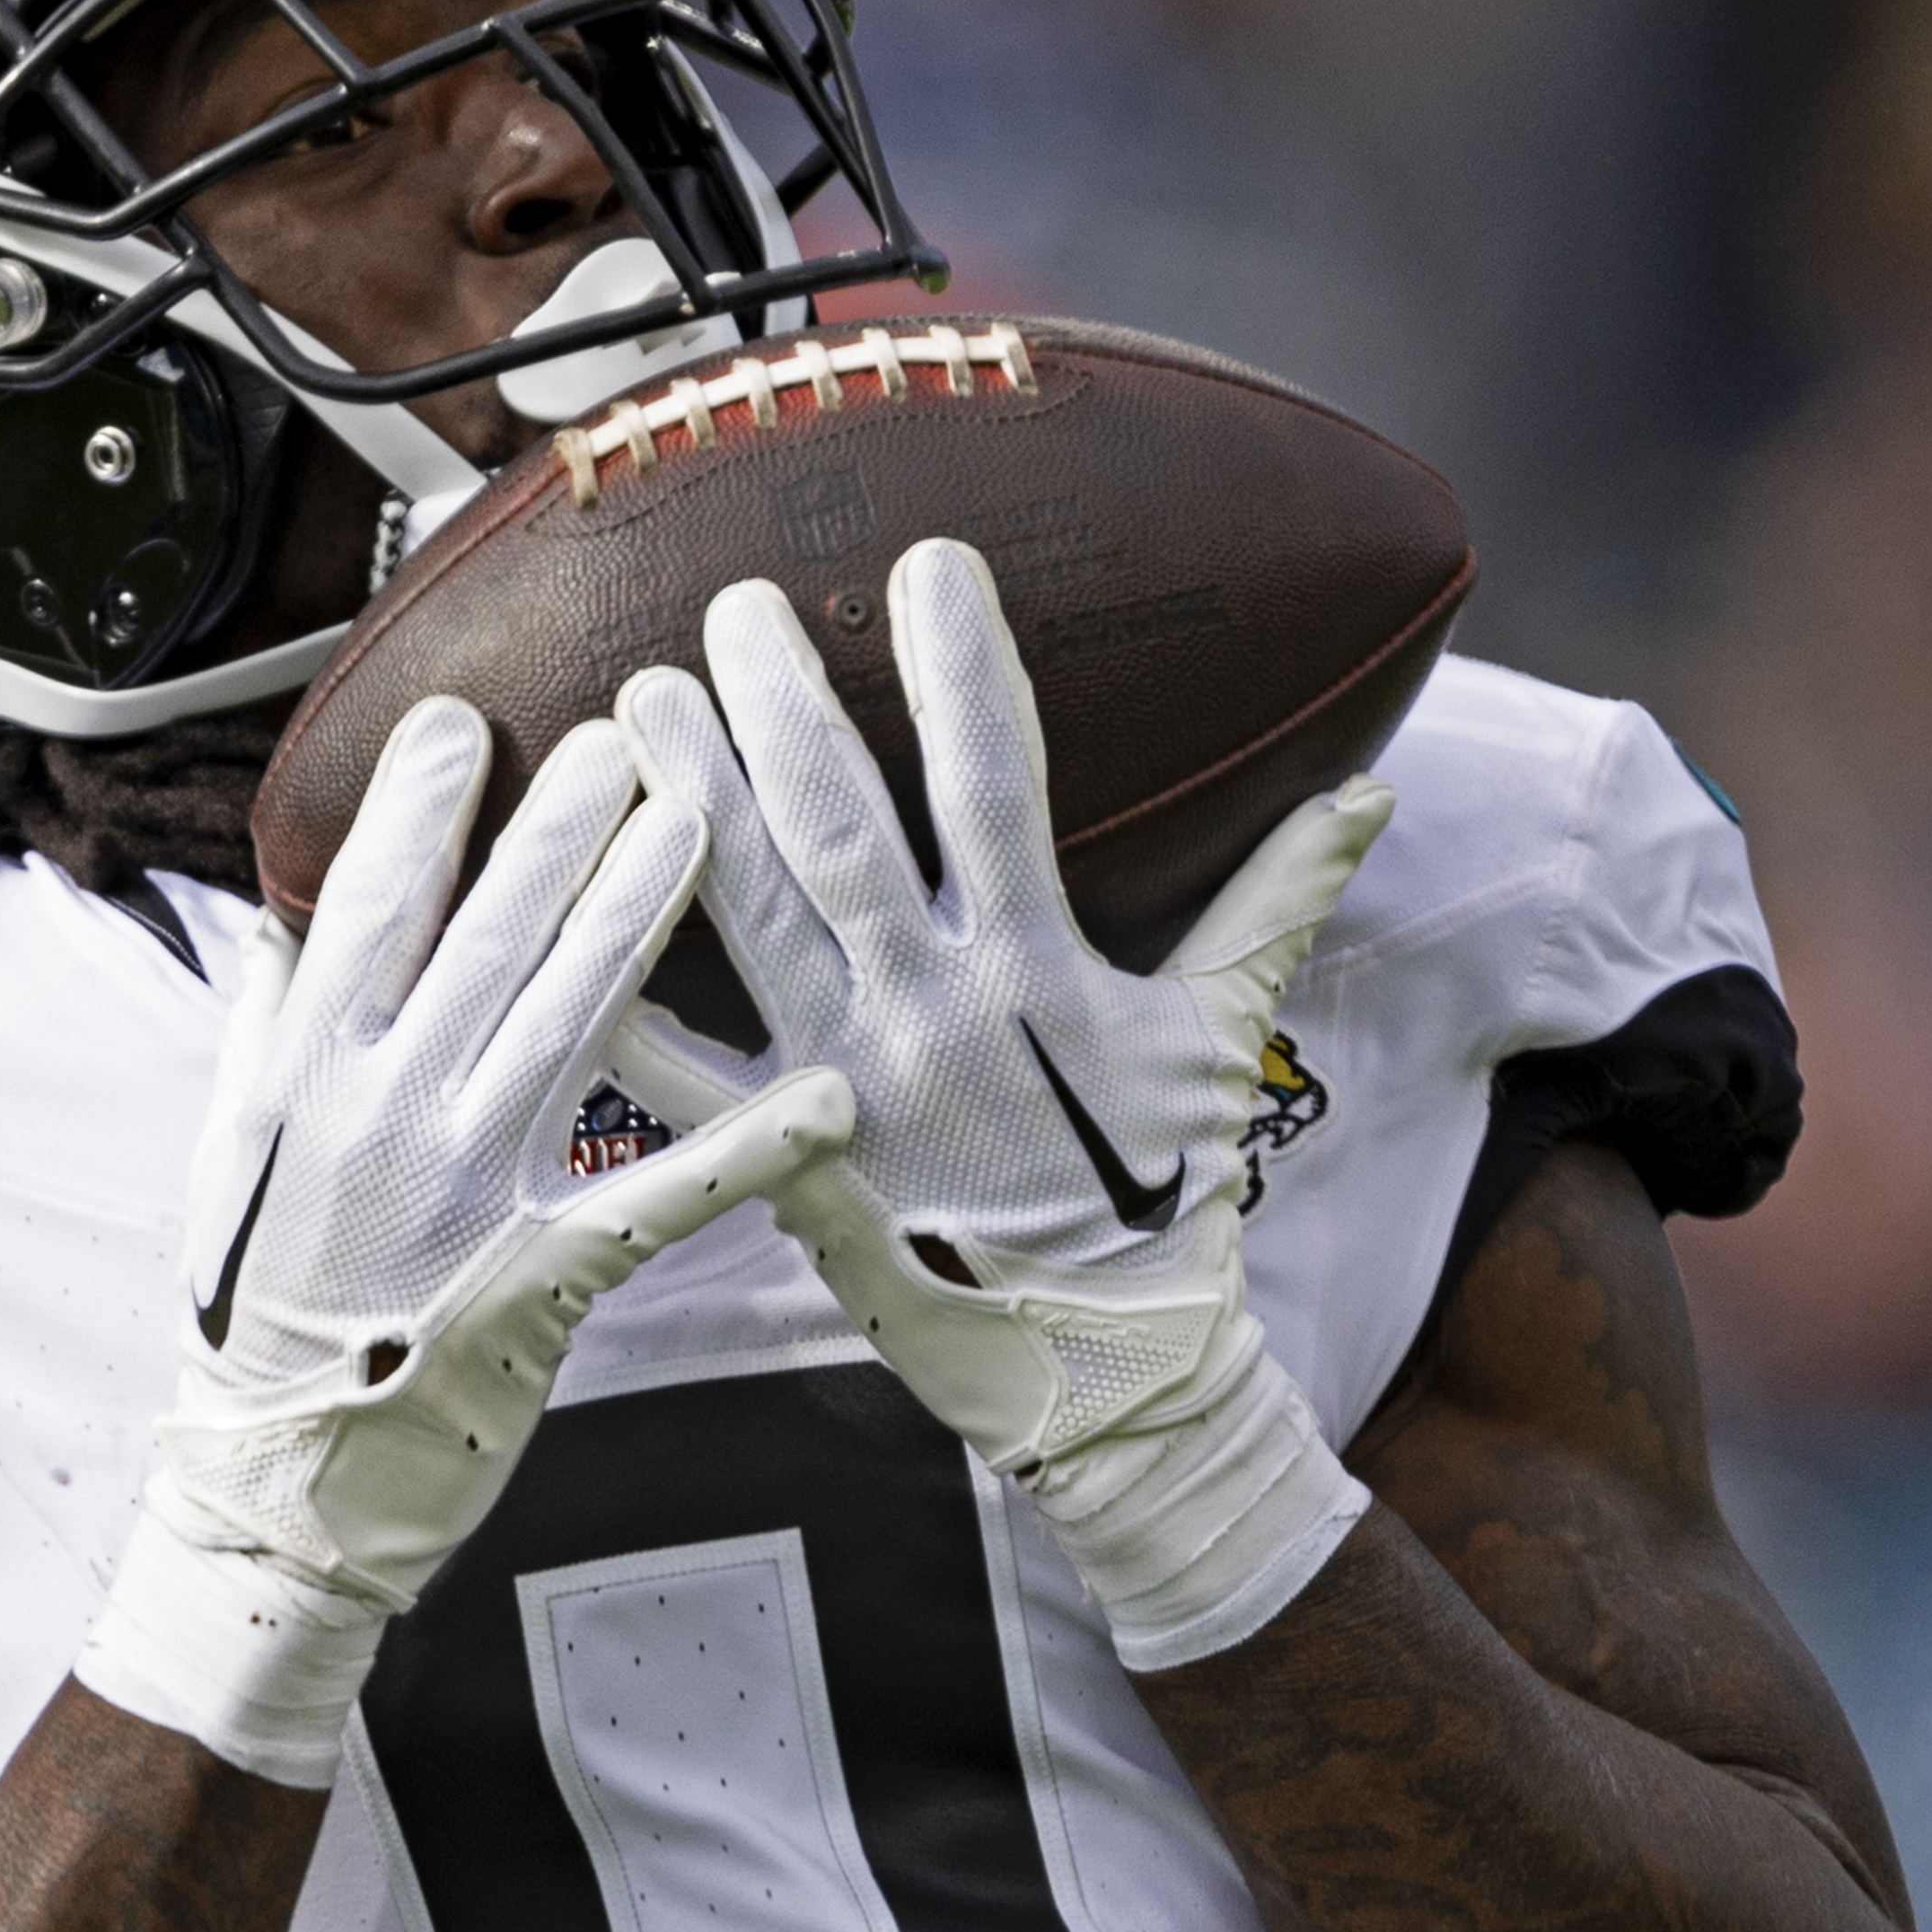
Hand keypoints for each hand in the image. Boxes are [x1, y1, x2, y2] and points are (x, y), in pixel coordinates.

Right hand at [72, 698, 852, 1783]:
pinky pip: (662, 1196)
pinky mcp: (542, 1276)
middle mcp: (379, 1115)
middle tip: (633, 727)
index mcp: (303, 1078)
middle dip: (561, 827)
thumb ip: (258, 1043)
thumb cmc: (260, 1321)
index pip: (363, 912)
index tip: (470, 720)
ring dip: (642, 917)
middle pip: (483, 941)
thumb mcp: (228, 1167)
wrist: (278, 1485)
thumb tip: (268, 936)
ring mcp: (462, 1192)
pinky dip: (753, 1150)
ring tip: (706, 817)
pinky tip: (829, 1101)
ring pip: (569, 1024)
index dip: (420, 814)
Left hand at [627, 541, 1395, 1668]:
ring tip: (641, 696)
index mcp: (1040, 969)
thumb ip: (1279, 901)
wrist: (1106, 1368)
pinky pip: (686, 1079)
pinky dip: (621, 1011)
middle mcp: (934, 1013)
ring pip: (749, 921)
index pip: (1000, 784)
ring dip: (688, 805)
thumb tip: (1368, 792)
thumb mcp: (1227, 1039)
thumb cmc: (1167, 1199)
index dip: (964, 670)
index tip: (935, 562)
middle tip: (738, 600)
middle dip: (787, 704)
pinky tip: (563, 924)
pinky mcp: (792, 1159)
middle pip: (842, 828)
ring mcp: (850, 1084)